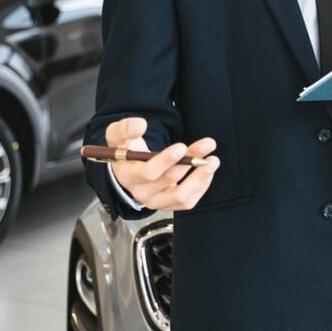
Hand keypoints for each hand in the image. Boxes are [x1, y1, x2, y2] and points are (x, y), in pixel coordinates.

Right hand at [105, 117, 219, 210]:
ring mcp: (156, 201)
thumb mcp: (118, 135)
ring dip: (200, 178)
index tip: (181, 147)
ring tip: (213, 160)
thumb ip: (125, 128)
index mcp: (127, 175)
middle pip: (168, 181)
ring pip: (180, 196)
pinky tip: (207, 171)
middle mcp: (141, 192)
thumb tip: (139, 125)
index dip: (165, 161)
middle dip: (190, 162)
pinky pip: (187, 202)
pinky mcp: (169, 205)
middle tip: (207, 145)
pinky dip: (201, 187)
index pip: (147, 173)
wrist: (131, 166)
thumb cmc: (126, 148)